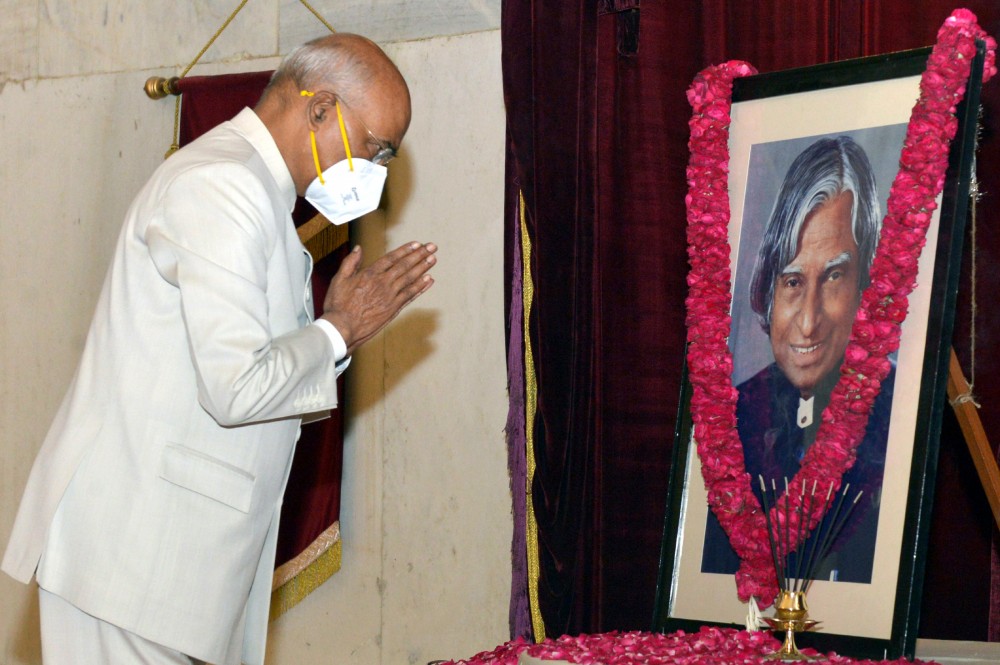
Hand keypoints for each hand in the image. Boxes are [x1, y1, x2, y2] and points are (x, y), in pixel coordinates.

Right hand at [321, 241, 436, 353]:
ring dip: (423, 268)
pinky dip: (420, 287)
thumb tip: (358, 249)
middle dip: (420, 255)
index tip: (417, 244)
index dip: (405, 250)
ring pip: (410, 279)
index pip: (392, 258)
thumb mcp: (339, 279)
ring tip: (433, 259)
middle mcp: (383, 283)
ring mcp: (390, 296)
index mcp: (370, 274)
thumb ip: (350, 262)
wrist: (342, 328)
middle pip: (405, 266)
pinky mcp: (393, 309)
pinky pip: (410, 295)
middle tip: (432, 246)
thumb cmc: (338, 305)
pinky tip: (429, 280)